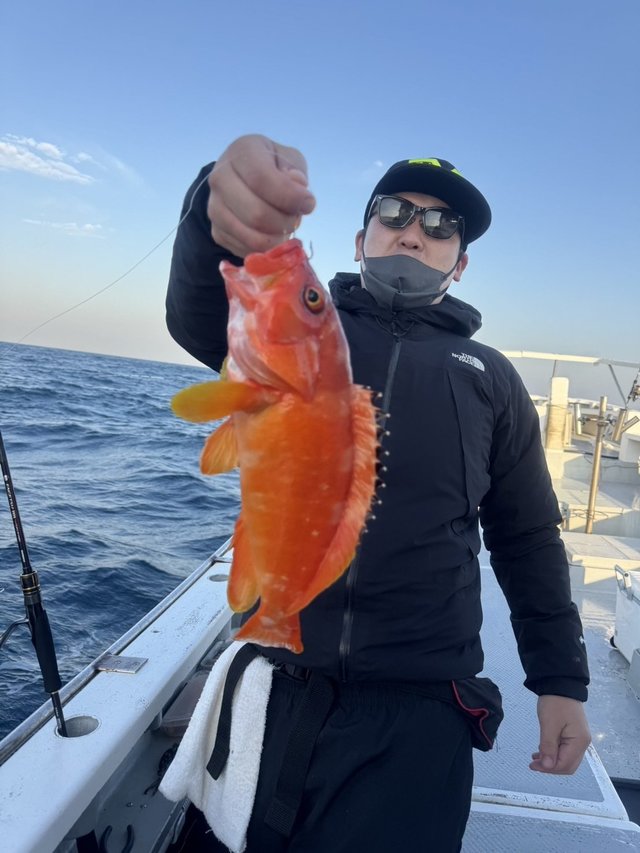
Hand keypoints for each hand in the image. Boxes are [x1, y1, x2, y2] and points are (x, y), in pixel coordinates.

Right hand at [207, 134, 315, 256]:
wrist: (244, 179)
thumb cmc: (273, 167)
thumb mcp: (290, 159)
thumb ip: (296, 171)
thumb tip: (297, 185)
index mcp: (241, 152)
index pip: (261, 179)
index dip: (290, 196)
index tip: (308, 203)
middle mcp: (220, 178)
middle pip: (256, 214)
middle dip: (285, 222)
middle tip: (296, 219)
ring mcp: (214, 207)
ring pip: (252, 237)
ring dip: (277, 239)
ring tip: (285, 227)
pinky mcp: (216, 231)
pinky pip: (246, 250)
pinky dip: (266, 249)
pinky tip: (272, 234)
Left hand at [530, 694, 590, 773]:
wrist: (560, 683)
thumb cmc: (555, 703)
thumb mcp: (549, 725)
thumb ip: (548, 747)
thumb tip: (547, 766)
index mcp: (579, 742)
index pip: (565, 765)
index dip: (549, 769)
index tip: (533, 765)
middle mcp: (582, 743)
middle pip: (568, 765)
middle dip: (551, 767)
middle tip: (533, 763)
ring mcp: (579, 739)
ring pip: (566, 758)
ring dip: (551, 761)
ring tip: (535, 758)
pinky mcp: (573, 734)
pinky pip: (565, 750)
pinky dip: (554, 753)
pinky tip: (542, 750)